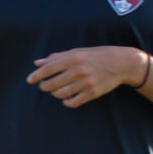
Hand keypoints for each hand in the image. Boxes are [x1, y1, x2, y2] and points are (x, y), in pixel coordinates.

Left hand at [28, 46, 147, 107]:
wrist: (122, 63)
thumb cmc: (97, 55)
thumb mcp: (78, 52)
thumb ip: (57, 57)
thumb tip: (37, 63)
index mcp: (73, 58)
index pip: (48, 69)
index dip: (36, 76)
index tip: (30, 80)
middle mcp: (79, 70)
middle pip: (51, 84)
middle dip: (44, 86)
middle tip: (45, 86)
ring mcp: (86, 83)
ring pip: (60, 94)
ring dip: (55, 94)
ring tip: (57, 90)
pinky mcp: (93, 93)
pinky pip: (72, 102)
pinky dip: (66, 102)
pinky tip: (67, 98)